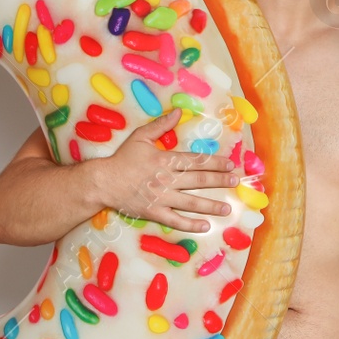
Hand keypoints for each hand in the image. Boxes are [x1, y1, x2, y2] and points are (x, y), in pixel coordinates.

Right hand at [93, 107, 240, 233]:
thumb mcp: (140, 137)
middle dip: (219, 181)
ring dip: (211, 205)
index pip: (196, 161)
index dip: (215, 163)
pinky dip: (191, 224)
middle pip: (198, 180)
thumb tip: (179, 112)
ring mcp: (162, 198)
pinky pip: (176, 220)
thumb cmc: (122, 159)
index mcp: (166, 160)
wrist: (103, 182)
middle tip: (235, 183)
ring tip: (227, 209)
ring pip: (191, 202)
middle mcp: (168, 179)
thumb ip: (161, 125)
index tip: (230, 165)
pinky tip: (205, 226)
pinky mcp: (154, 212)